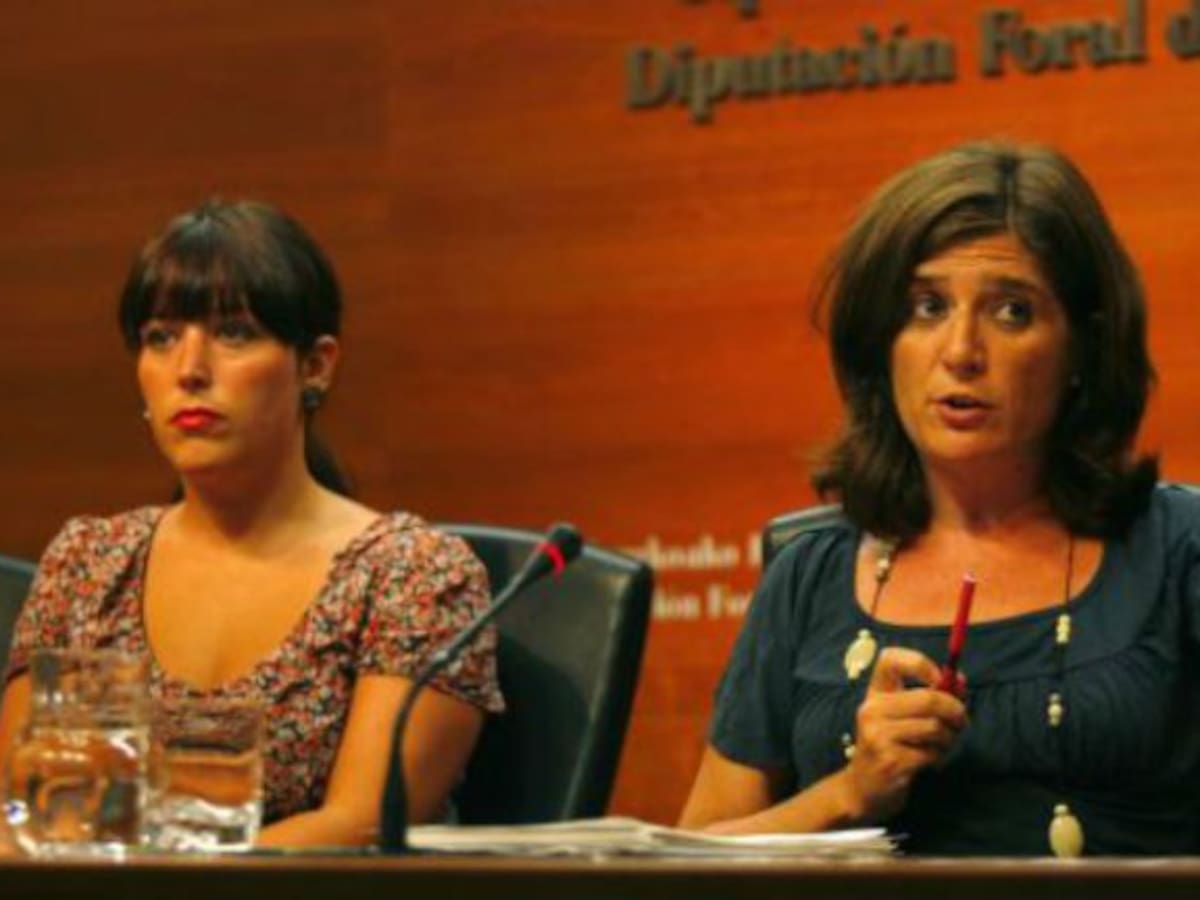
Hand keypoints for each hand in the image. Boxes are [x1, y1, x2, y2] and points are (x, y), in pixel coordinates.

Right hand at [840, 647, 967, 822]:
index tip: (939, 680)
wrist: (862, 788)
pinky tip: (930, 762)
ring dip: (949, 738)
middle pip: (928, 698)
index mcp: (875, 693)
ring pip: (935, 727)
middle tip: (961, 721)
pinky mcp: (890, 761)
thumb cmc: (889, 746)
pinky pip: (932, 753)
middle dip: (955, 710)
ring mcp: (878, 736)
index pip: (890, 659)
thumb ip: (929, 696)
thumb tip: (960, 681)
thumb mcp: (901, 716)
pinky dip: (939, 757)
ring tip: (943, 745)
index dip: (921, 663)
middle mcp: (872, 710)